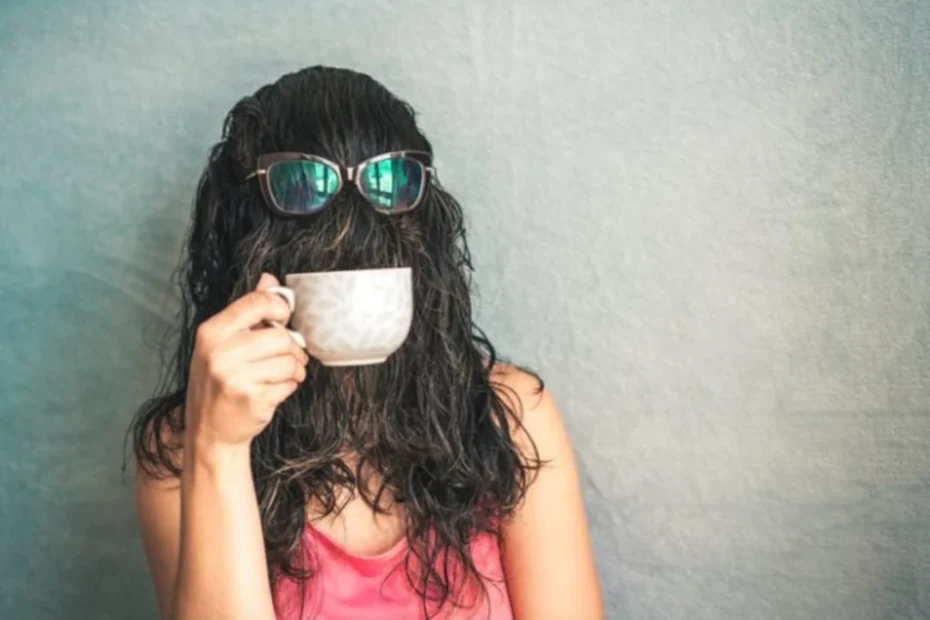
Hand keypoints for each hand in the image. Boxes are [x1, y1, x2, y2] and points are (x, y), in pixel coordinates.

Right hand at [184, 273, 309, 448]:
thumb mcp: (223, 343)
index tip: (283, 320)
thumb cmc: (220, 383)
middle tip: (286, 359)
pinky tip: (272, 392)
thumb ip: (248, 311)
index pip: (257, 302)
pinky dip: (288, 388)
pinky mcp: (251, 399)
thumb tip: (269, 278)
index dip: (280, 309)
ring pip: (289, 361)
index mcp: (212, 331)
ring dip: (294, 371)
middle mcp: (219, 352)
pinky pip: (289, 384)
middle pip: (281, 336)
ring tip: (280, 377)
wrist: (209, 432)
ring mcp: (234, 377)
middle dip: (291, 349)